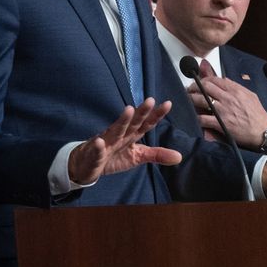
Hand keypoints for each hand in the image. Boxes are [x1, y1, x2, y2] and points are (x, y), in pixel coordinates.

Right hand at [67, 98, 182, 184]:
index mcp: (131, 135)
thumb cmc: (113, 156)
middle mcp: (119, 135)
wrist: (87, 165)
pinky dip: (98, 146)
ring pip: (114, 131)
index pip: (146, 123)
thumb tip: (180, 157)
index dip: (156, 115)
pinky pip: (96, 150)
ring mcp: (106, 143)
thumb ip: (157, 155)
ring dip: (121, 121)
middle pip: (132, 122)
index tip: (168, 104)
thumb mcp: (137, 156)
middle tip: (150, 100)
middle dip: (140, 112)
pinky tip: (100, 142)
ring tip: (128, 110)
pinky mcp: (94, 154)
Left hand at [190, 72, 266, 148]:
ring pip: (201, 100)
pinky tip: (195, 116)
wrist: (263, 132)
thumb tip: (225, 80)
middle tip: (190, 89)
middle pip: (205, 87)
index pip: (215, 80)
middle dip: (195, 87)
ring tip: (188, 99)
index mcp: (235, 90)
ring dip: (192, 99)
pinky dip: (197, 117)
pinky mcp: (220, 123)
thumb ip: (237, 87)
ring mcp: (223, 111)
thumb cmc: (258, 114)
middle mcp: (228, 98)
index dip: (204, 79)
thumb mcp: (251, 95)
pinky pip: (203, 118)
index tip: (200, 82)